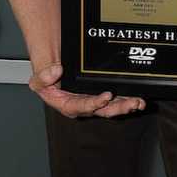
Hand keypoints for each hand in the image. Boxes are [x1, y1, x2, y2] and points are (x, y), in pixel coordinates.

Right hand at [30, 62, 145, 118]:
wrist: (55, 66)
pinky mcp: (102, 94)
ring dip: (126, 105)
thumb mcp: (38, 79)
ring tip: (138, 103)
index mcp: (68, 105)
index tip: (105, 97)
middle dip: (117, 108)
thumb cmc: (47, 77)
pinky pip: (116, 98)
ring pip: (112, 106)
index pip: (82, 107)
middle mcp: (84, 105)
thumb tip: (55, 72)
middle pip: (102, 110)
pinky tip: (138, 99)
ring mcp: (94, 100)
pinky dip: (127, 98)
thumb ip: (42, 77)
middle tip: (130, 104)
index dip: (94, 104)